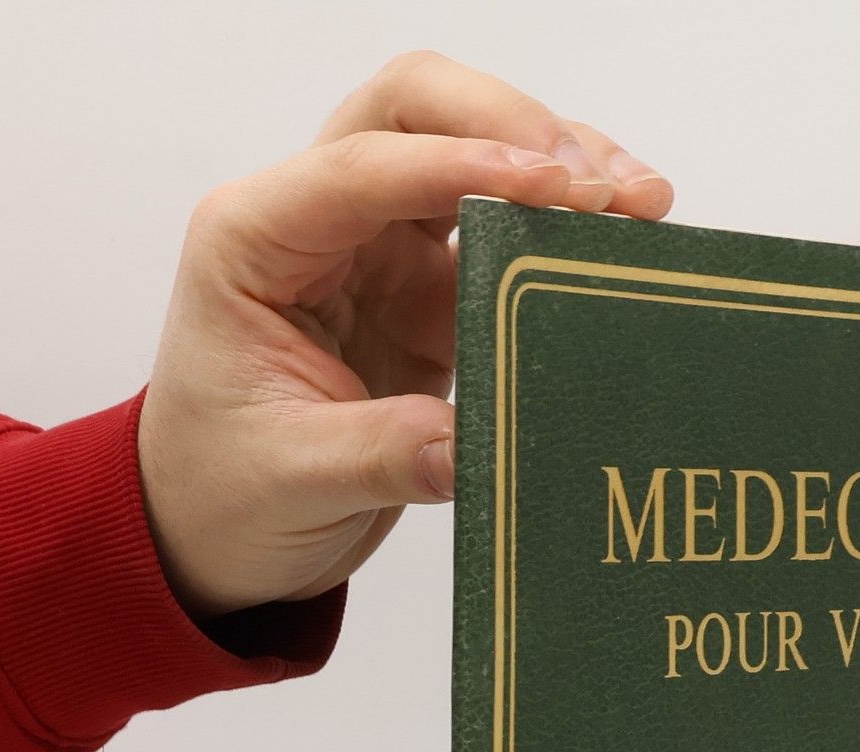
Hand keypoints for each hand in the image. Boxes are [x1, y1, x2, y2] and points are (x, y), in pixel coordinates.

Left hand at [137, 51, 671, 620]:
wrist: (217, 533)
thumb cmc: (223, 491)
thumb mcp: (293, 479)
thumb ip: (380, 455)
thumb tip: (471, 446)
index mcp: (258, 238)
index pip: (365, 164)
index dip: (463, 163)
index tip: (553, 188)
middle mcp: (319, 221)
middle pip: (419, 110)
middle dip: (514, 126)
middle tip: (599, 186)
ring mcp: (380, 252)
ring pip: (471, 155)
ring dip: (557, 164)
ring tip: (642, 205)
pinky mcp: (429, 297)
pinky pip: (504, 237)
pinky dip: (563, 234)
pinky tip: (622, 249)